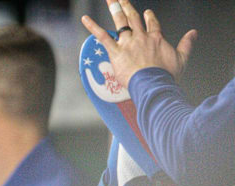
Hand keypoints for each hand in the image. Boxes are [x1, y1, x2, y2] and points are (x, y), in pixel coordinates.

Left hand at [81, 0, 196, 87]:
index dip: (148, 17)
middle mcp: (141, 37)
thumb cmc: (166, 75)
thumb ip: (187, 44)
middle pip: (133, 18)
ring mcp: (128, 43)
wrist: (154, 83)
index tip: (146, 12)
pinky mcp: (116, 51)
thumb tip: (194, 32)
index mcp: (156, 38)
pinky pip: (102, 36)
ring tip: (110, 0)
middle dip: (127, 7)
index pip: (152, 24)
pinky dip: (93, 27)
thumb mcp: (181, 58)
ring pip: (120, 22)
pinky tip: (85, 19)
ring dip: (114, 9)